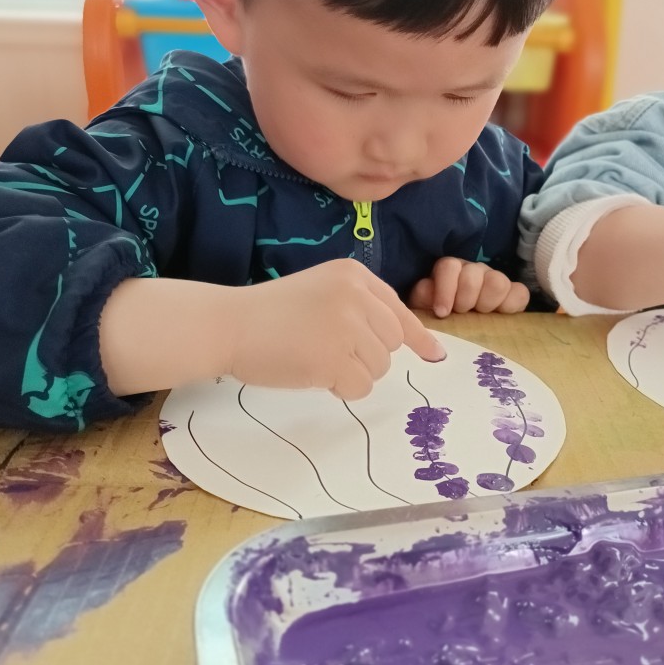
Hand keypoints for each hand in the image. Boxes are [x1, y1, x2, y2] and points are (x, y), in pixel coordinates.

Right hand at [228, 259, 446, 399]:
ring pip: (379, 367)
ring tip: (315, 359)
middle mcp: (357, 296)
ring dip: (353, 373)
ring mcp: (347, 327)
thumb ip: (358, 307)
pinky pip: (360, 387)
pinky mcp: (335, 358)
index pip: (398, 310)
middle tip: (329, 352)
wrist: (229, 323)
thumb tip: (408, 342)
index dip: (418, 336)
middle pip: (392, 343)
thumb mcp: (321, 291)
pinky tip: (313, 374)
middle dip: (368, 356)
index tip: (434, 354)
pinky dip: (341, 389)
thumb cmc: (270, 312)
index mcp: (354, 275)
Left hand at [408, 257, 529, 317]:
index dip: (446, 289)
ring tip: (481, 315)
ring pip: (497, 281)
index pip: (449, 267)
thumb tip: (428, 289)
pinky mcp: (513, 294)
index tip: (442, 312)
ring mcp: (495, 280)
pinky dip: (511, 305)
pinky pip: (520, 293)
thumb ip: (424, 297)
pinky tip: (502, 315)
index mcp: (450, 270)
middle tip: (462, 313)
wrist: (459, 329)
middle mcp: (473, 271)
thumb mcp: (425, 307)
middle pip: (474, 275)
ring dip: (487, 302)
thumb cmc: (439, 316)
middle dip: (466, 299)